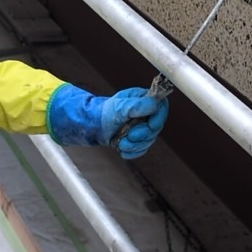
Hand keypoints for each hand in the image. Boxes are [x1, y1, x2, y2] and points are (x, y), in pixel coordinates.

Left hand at [47, 84, 168, 159]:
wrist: (90, 126)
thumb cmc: (103, 113)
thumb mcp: (119, 107)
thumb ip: (137, 105)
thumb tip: (154, 105)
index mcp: (142, 100)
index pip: (161, 107)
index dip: (159, 117)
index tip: (151, 125)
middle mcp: (144, 112)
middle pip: (156, 127)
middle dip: (143, 134)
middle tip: (130, 135)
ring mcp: (141, 126)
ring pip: (149, 140)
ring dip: (136, 145)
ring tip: (121, 143)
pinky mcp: (135, 139)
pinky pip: (142, 148)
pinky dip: (133, 151)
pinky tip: (122, 149)